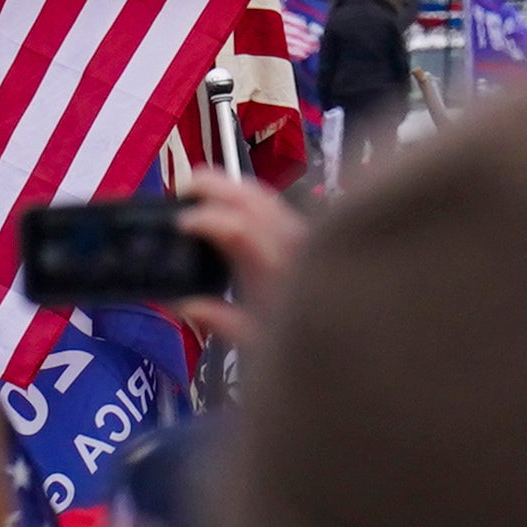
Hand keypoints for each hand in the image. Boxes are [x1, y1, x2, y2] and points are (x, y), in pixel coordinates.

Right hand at [167, 165, 305, 353]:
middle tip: (181, 187)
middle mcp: (292, 242)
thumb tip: (182, 303)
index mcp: (275, 269)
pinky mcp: (305, 230)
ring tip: (199, 189)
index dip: (204, 219)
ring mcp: (301, 232)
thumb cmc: (306, 340)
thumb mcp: (259, 342)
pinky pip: (272, 201)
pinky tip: (229, 203)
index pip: (237, 228)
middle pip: (251, 197)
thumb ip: (220, 320)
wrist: (347, 328)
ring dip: (228, 186)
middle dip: (213, 185)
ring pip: (263, 193)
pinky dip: (246, 194)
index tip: (178, 223)